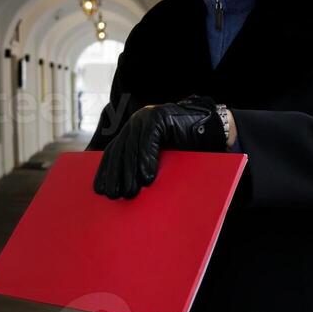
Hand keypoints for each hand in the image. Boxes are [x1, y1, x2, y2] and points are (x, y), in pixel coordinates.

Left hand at [92, 93, 226, 198]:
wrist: (212, 131)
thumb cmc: (186, 150)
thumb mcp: (159, 159)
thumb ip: (142, 165)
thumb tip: (124, 188)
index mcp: (132, 131)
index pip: (113, 151)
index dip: (105, 171)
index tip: (100, 190)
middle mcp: (136, 121)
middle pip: (119, 149)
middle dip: (115, 174)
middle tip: (114, 195)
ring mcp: (147, 115)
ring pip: (132, 146)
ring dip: (130, 171)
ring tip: (130, 192)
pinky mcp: (160, 115)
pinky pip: (149, 139)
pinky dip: (146, 160)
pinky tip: (146, 178)